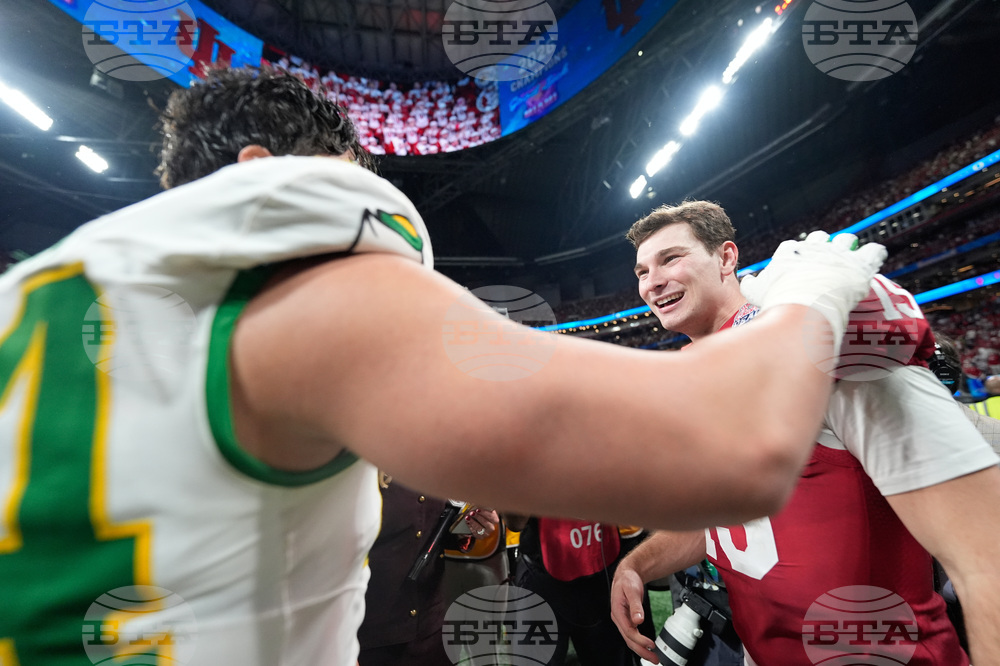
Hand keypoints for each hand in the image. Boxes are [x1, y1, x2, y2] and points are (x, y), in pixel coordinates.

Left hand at [464, 506, 498, 537]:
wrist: (480, 525)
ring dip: (473, 522)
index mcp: (494, 519)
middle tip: (472, 513)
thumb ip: (483, 508)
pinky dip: (471, 527)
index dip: (485, 513)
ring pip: (480, 528)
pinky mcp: (481, 536)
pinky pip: (475, 533)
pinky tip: (468, 523)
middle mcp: (491, 527)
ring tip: (468, 517)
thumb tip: (477, 505)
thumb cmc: (482, 516)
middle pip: (486, 523)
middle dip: (478, 517)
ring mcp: (486, 533)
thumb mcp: (484, 511)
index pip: (492, 516)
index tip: (478, 509)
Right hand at [610, 566, 658, 663]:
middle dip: (641, 650)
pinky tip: (647, 646)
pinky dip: (639, 642)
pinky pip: (632, 634)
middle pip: (628, 639)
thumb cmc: (627, 580)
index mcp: (617, 611)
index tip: (651, 644)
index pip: (628, 630)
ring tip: (653, 657)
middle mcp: (618, 617)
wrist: (626, 574)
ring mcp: (622, 619)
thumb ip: (635, 606)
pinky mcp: (627, 619)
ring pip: (630, 639)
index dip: (639, 639)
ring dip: (641, 649)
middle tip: (654, 659)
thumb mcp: (632, 590)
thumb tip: (638, 620)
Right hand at [740, 231, 886, 354]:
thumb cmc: (779, 301)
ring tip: (850, 258)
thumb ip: (750, 285)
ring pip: (847, 239)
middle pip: (819, 237)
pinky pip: (874, 251)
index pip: (792, 247)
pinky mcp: (860, 263)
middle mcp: (815, 247)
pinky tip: (872, 260)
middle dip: (822, 246)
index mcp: (790, 252)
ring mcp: (839, 253)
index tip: (798, 265)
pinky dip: (873, 255)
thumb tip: (746, 280)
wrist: (805, 308)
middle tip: (824, 260)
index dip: (796, 255)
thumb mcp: (757, 293)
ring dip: (848, 247)